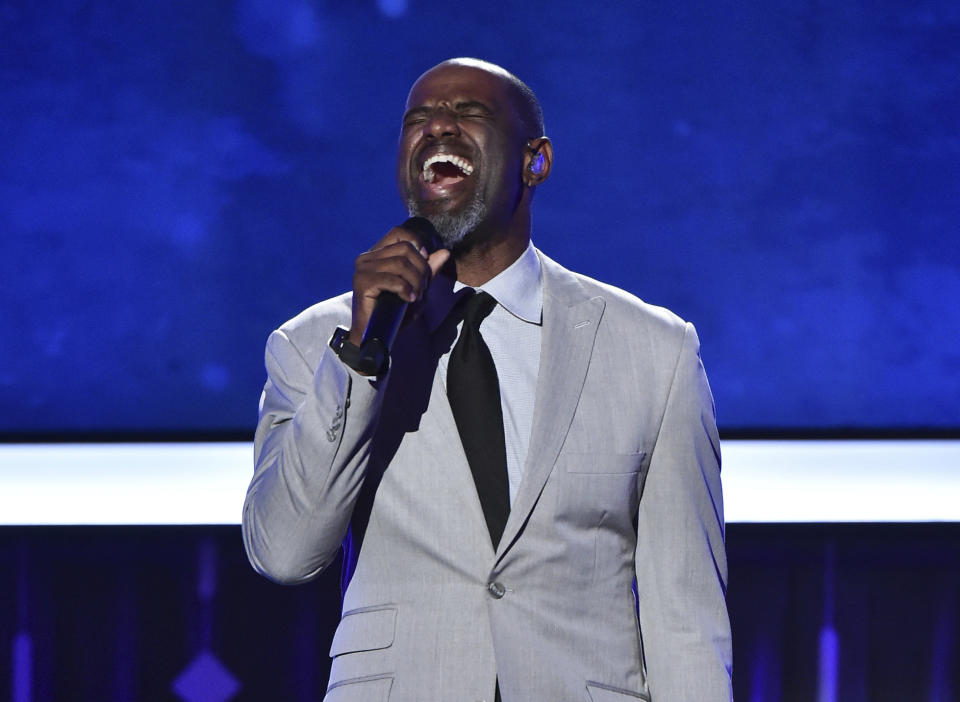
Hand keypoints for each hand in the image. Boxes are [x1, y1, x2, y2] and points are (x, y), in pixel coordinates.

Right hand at [349, 225, 450, 344]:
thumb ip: (428, 270)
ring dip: (415, 282)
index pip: (399, 233)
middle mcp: (367, 258)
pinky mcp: (362, 283)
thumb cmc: (394, 313)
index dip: (417, 245)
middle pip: (405, 248)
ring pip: (400, 263)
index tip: (424, 266)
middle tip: (422, 289)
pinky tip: (408, 299)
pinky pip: (392, 279)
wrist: (377, 336)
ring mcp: (362, 269)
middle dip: (421, 269)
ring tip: (415, 297)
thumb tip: (445, 252)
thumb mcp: (416, 288)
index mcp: (377, 254)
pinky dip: (405, 289)